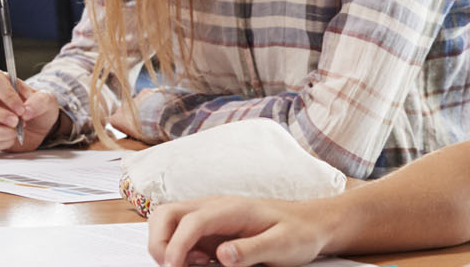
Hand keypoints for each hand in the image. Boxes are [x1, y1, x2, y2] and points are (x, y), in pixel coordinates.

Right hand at [0, 70, 58, 151]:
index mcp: (0, 84)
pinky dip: (4, 142)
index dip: (6, 94)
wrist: (41, 128)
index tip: (21, 109)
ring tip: (17, 131)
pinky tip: (13, 138)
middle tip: (15, 121)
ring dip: (3, 132)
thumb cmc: (38, 108)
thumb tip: (27, 111)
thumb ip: (40, 101)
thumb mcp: (47, 101)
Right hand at [147, 196, 328, 266]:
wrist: (310, 224)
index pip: (191, 220)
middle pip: (166, 214)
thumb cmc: (298, 233)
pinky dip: (178, 250)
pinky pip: (181, 235)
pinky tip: (200, 263)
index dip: (177, 245)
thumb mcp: (282, 245)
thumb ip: (252, 250)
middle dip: (159, 241)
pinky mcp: (209, 229)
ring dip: (166, 244)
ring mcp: (209, 217)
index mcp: (231, 208)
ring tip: (190, 265)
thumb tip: (222, 255)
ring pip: (167, 222)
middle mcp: (213, 208)